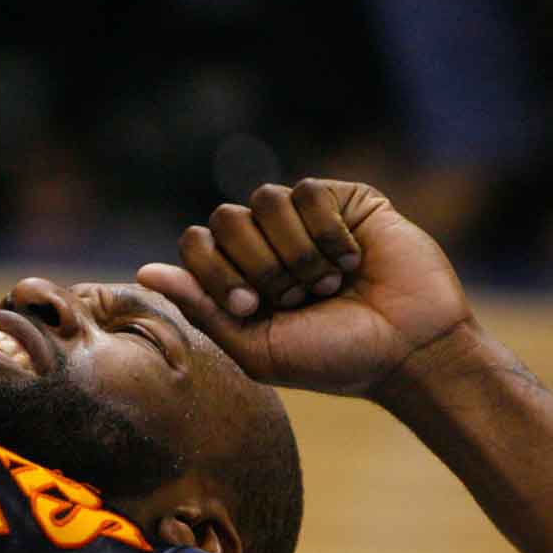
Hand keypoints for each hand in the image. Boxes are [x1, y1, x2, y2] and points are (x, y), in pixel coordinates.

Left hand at [137, 179, 472, 396]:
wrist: (409, 351)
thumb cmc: (335, 360)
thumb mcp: (258, 349)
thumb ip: (203, 309)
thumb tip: (143, 272)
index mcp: (239, 277)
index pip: (197, 243)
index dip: (215, 272)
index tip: (252, 307)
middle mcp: (267, 243)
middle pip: (225, 218)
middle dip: (259, 265)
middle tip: (296, 298)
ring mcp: (305, 220)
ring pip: (265, 199)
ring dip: (295, 251)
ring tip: (327, 283)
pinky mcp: (345, 201)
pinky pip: (309, 192)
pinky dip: (328, 233)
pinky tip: (352, 260)